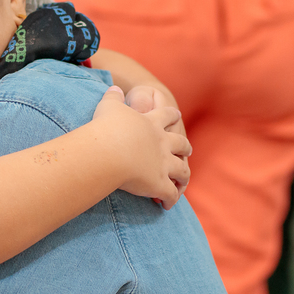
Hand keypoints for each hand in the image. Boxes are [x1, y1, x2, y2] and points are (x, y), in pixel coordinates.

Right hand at [93, 86, 190, 205]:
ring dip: (183, 176)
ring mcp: (164, 165)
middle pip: (181, 144)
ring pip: (181, 170)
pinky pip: (170, 194)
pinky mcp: (159, 184)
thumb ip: (113, 96)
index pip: (167, 116)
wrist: (110, 151)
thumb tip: (115, 87)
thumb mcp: (109, 106)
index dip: (172, 115)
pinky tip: (166, 205)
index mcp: (152, 124)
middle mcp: (163, 144)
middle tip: (186, 149)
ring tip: (183, 181)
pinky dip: (171, 200)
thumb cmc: (107, 128)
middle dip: (184, 147)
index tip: (176, 115)